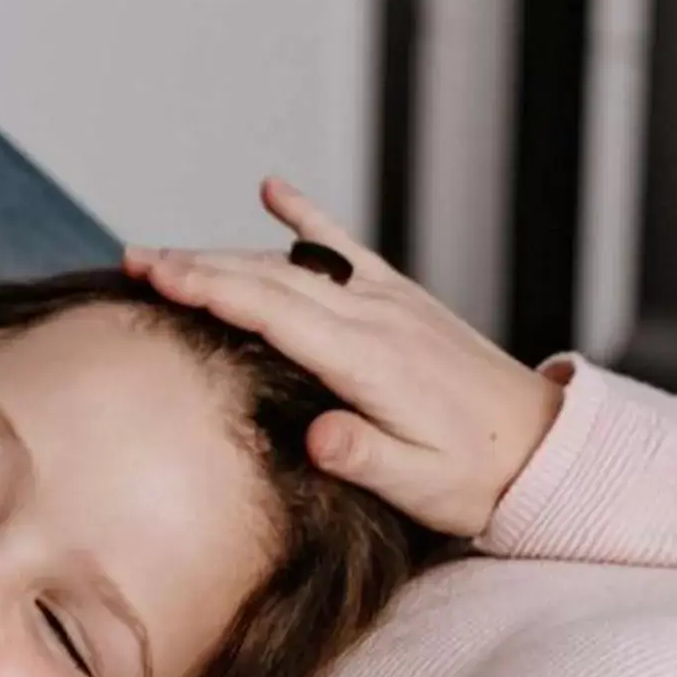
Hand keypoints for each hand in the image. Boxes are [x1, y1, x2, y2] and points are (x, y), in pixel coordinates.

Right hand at [126, 177, 565, 536]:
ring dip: (227, 253)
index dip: (210, 290)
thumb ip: (368, 459)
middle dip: (197, 265)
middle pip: (269, 277)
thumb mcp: (422, 487)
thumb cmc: (477, 477)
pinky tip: (274, 190)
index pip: (273, 312)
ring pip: (293, 262)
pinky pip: (344, 248)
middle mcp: (377, 317)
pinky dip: (306, 216)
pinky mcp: (401, 300)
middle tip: (132, 261)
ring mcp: (390, 301)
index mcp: (371, 361)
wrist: (543, 449)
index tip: (156, 277)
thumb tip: (319, 438)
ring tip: (165, 254)